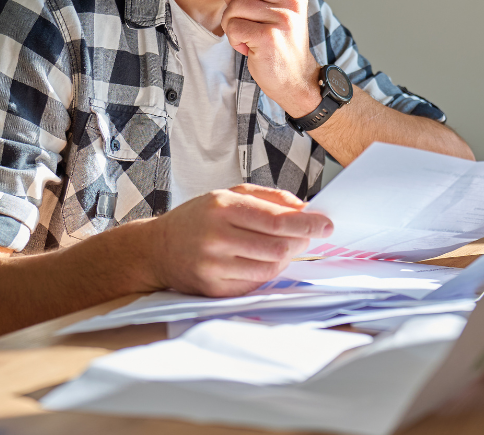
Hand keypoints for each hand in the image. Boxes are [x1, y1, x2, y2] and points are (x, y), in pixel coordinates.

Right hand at [145, 184, 333, 296]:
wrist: (157, 249)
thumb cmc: (197, 219)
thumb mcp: (228, 194)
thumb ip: (269, 198)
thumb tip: (304, 208)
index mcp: (222, 208)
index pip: (276, 219)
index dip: (307, 223)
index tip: (326, 224)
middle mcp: (216, 237)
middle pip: (278, 246)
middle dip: (302, 241)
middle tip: (308, 236)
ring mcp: (214, 266)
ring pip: (271, 267)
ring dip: (287, 257)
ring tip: (284, 246)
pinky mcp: (214, 289)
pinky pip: (256, 283)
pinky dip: (268, 272)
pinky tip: (263, 260)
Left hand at [222, 0, 321, 115]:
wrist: (295, 79)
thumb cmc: (282, 43)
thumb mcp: (285, 12)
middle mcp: (292, 3)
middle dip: (232, 1)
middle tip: (244, 20)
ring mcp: (282, 19)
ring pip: (234, 6)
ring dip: (232, 25)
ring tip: (249, 37)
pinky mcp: (269, 36)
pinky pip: (233, 26)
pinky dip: (234, 40)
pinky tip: (248, 48)